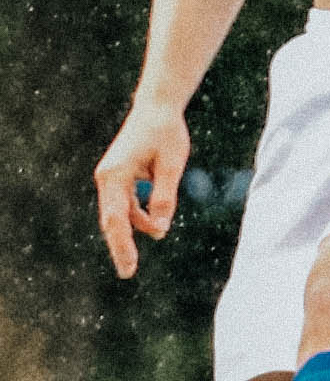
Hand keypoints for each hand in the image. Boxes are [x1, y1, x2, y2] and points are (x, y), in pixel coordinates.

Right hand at [93, 104, 190, 277]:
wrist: (157, 107)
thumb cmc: (167, 132)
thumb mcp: (172, 164)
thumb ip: (164, 195)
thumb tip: (160, 227)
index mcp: (115, 175)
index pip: (117, 218)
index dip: (122, 245)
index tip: (129, 266)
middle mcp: (107, 177)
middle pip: (112, 220)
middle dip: (121, 246)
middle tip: (128, 273)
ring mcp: (111, 177)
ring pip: (120, 212)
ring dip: (136, 227)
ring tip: (158, 236)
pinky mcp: (119, 176)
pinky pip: (126, 203)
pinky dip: (139, 214)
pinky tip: (154, 224)